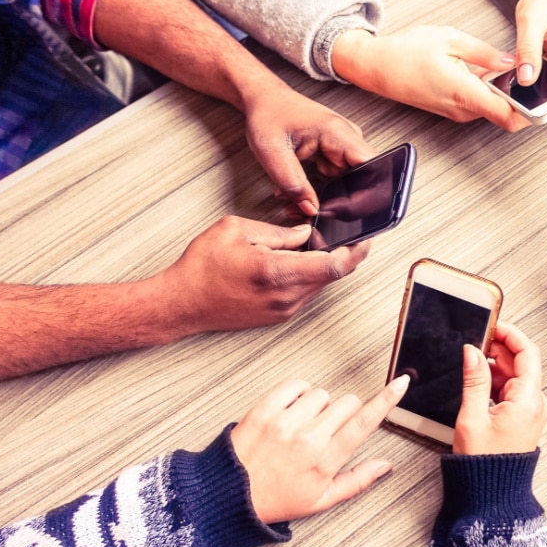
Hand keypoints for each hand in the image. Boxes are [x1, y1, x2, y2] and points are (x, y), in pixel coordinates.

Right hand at [156, 216, 369, 333]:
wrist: (181, 304)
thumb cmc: (201, 266)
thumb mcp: (236, 230)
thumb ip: (278, 231)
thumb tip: (306, 233)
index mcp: (278, 272)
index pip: (336, 265)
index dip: (356, 251)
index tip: (364, 238)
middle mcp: (286, 296)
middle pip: (333, 276)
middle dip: (343, 254)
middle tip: (344, 235)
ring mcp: (284, 310)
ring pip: (320, 285)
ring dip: (324, 265)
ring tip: (314, 245)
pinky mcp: (278, 316)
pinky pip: (305, 293)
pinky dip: (309, 276)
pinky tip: (296, 262)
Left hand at [231, 375, 407, 523]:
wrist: (228, 496)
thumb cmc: (276, 500)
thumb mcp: (321, 500)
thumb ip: (357, 480)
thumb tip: (385, 465)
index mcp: (325, 460)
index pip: (364, 422)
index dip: (386, 400)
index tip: (400, 383)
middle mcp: (308, 438)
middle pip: (346, 402)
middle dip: (344, 412)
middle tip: (326, 431)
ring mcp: (285, 422)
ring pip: (322, 393)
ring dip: (318, 405)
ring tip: (302, 425)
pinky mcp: (264, 410)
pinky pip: (294, 385)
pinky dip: (298, 392)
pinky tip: (291, 410)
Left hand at [243, 85, 376, 215]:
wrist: (264, 99)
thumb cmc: (268, 115)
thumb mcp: (272, 153)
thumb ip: (293, 184)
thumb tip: (312, 210)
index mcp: (338, 133)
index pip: (372, 168)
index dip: (362, 195)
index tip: (338, 210)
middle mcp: (347, 140)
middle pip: (363, 181)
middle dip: (340, 203)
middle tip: (309, 211)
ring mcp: (344, 148)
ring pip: (349, 185)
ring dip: (327, 199)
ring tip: (295, 201)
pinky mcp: (336, 155)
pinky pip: (337, 181)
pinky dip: (320, 191)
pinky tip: (300, 192)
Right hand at [332, 26, 529, 131]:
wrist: (374, 67)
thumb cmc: (404, 52)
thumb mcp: (450, 39)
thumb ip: (486, 53)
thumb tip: (511, 61)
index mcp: (464, 92)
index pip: (508, 116)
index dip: (532, 114)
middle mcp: (461, 109)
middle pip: (505, 114)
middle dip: (524, 100)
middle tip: (538, 80)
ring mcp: (456, 112)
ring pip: (493, 109)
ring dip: (506, 96)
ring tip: (515, 73)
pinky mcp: (452, 109)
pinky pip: (480, 105)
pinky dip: (491, 94)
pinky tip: (493, 75)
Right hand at [453, 322, 546, 454]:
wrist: (492, 493)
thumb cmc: (484, 463)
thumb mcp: (472, 417)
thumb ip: (473, 380)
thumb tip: (472, 352)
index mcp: (528, 400)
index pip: (527, 353)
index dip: (510, 334)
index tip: (492, 325)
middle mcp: (535, 403)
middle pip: (521, 362)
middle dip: (498, 349)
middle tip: (474, 342)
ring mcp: (531, 410)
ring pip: (515, 375)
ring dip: (495, 365)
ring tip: (471, 365)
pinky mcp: (523, 417)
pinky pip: (512, 389)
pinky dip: (496, 381)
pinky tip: (477, 382)